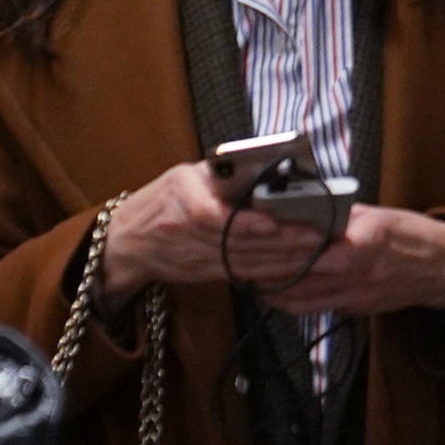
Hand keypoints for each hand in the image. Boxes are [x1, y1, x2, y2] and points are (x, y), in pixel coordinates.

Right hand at [103, 160, 325, 294]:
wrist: (125, 241)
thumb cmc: (162, 199)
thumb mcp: (184, 176)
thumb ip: (221, 175)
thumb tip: (269, 171)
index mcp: (179, 199)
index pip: (212, 216)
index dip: (246, 223)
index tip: (277, 221)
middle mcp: (184, 231)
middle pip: (237, 242)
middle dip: (280, 241)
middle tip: (318, 235)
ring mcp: (193, 257)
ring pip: (242, 261)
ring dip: (281, 259)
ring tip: (316, 251)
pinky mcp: (202, 273)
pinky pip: (240, 274)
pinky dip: (268, 272)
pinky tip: (294, 267)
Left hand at [259, 206, 444, 319]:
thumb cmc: (413, 235)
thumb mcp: (379, 215)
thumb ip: (342, 216)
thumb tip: (306, 208)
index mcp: (361, 242)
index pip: (306, 247)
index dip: (275, 246)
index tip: (252, 240)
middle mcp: (356, 272)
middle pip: (295, 278)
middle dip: (264, 273)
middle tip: (239, 264)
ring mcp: (356, 296)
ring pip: (299, 301)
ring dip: (272, 293)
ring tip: (252, 281)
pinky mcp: (357, 309)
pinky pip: (317, 308)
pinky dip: (295, 302)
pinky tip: (281, 293)